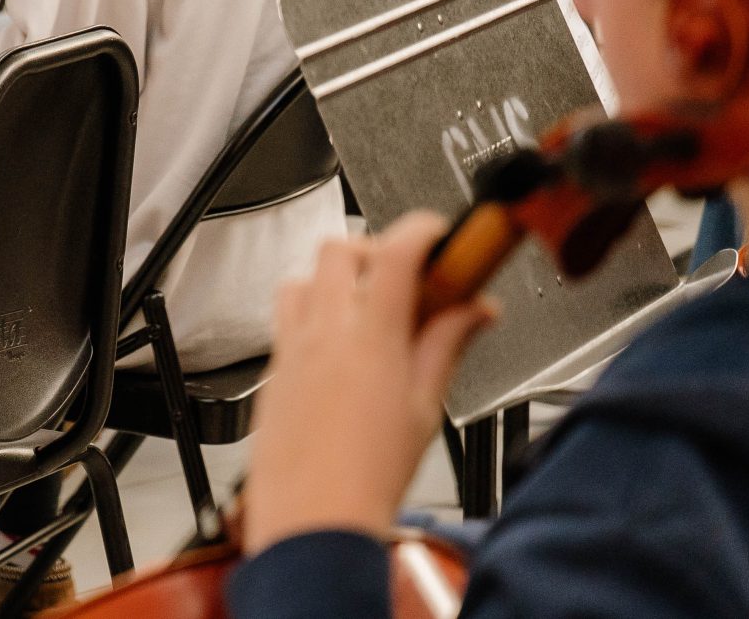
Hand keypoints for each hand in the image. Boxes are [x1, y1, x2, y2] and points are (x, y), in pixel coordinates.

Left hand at [240, 213, 496, 552]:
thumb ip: (446, 345)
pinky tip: (336, 345)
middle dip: (376, 251)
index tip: (439, 234)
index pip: (397, 252)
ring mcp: (291, 345)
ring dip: (336, 279)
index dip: (422, 230)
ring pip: (305, 277)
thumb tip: (475, 311)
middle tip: (406, 280)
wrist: (313, 517)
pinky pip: (285, 315)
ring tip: (368, 310)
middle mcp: (324, 330)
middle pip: (341, 249)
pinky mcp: (272, 367)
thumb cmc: (369, 474)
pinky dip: (312, 311)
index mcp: (372, 336)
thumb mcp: (425, 406)